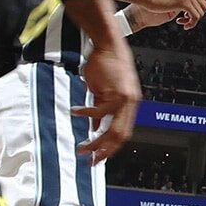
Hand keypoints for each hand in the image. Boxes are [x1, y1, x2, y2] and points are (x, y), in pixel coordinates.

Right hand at [74, 37, 139, 162]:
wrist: (109, 45)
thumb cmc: (107, 66)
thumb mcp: (104, 92)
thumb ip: (101, 110)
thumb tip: (94, 127)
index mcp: (129, 106)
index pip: (123, 133)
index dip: (112, 147)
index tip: (99, 157)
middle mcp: (131, 104)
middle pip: (120, 136)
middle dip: (104, 151)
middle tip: (91, 160)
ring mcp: (125, 100)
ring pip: (112, 129)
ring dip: (95, 140)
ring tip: (82, 146)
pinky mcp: (116, 93)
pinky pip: (99, 111)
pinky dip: (85, 114)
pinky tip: (74, 112)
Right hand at [130, 0, 205, 29]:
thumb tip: (191, 7)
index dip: (205, 3)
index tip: (195, 11)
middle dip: (198, 15)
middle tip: (187, 20)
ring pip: (201, 12)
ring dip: (193, 21)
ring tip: (183, 23)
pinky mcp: (184, 3)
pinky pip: (195, 16)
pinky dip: (192, 23)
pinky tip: (184, 25)